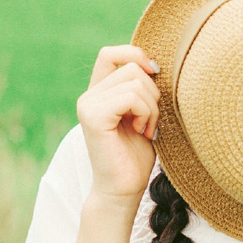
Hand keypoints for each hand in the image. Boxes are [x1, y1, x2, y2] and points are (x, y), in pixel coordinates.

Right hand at [76, 45, 161, 206]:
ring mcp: (88, 105)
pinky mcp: (93, 117)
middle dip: (153, 92)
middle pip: (132, 67)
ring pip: (135, 81)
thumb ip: (141, 88)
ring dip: (152, 107)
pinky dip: (146, 113)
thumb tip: (155, 62)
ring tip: (147, 129)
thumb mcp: (142, 113)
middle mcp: (89, 96)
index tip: (154, 73)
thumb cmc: (136, 154)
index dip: (135, 54)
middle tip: (151, 121)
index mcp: (99, 92)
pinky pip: (131, 97)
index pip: (110, 53)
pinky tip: (142, 132)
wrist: (124, 189)